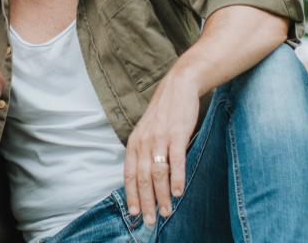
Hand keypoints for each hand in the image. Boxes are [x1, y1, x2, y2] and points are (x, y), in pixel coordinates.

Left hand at [124, 74, 202, 226]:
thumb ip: (145, 152)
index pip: (129, 174)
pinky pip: (176, 160)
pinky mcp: (176, 134)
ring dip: (161, 195)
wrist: (179, 87)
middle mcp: (144, 142)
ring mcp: (160, 138)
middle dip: (145, 202)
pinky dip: (176, 178)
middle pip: (142, 178)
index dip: (131, 195)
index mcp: (134, 143)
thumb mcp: (147, 131)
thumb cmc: (164, 113)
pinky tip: (178, 192)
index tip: (133, 213)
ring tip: (166, 211)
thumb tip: (145, 177)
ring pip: (158, 173)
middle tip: (149, 220)